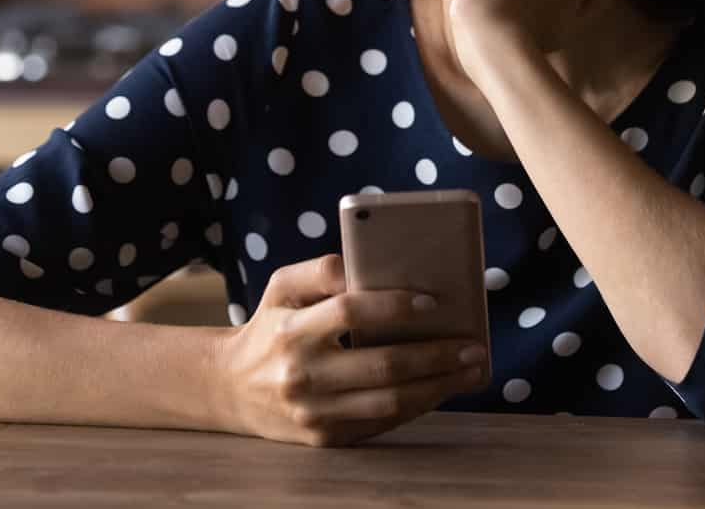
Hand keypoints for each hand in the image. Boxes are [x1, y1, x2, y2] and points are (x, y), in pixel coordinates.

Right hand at [212, 254, 488, 446]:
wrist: (232, 389)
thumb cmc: (270, 327)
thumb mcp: (282, 288)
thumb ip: (321, 271)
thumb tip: (369, 265)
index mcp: (291, 329)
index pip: (348, 312)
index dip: (393, 305)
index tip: (433, 301)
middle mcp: (302, 374)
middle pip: (381, 365)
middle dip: (435, 355)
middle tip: (473, 345)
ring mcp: (314, 413)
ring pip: (389, 402)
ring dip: (438, 387)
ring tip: (470, 370)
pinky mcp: (325, 439)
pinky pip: (381, 422)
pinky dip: (417, 405)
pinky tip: (441, 389)